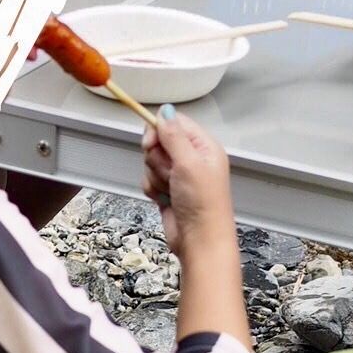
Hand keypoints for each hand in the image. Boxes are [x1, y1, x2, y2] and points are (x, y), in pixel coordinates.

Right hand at [143, 108, 233, 252]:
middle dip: (157, 158)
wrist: (199, 241)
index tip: (150, 143)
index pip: (174, 123)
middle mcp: (192, 158)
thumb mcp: (189, 163)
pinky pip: (149, 179)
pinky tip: (164, 199)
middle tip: (169, 172)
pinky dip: (152, 189)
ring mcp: (179, 175)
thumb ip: (174, 136)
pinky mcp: (168, 190)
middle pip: (159, 142)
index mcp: (203, 146)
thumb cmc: (202, 203)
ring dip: (155, 175)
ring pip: (151, 162)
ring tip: (170, 189)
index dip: (158, 130)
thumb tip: (165, 110)